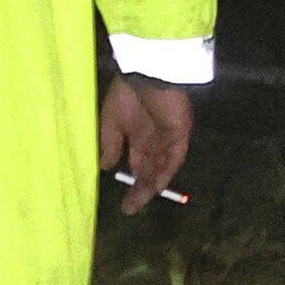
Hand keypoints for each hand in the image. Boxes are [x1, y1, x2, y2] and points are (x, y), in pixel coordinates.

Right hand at [101, 77, 193, 209]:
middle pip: (148, 170)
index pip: (137, 164)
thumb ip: (110, 144)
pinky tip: (156, 187)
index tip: (122, 200)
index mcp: (136, 134)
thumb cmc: (125, 94)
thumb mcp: (110, 121)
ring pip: (160, 168)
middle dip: (140, 190)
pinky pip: (173, 159)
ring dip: (151, 185)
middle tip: (130, 208)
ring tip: (138, 202)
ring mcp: (166, 139)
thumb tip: (105, 167)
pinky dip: (166, 173)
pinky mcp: (179, 135)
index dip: (131, 182)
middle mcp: (152, 140)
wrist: (147, 76)